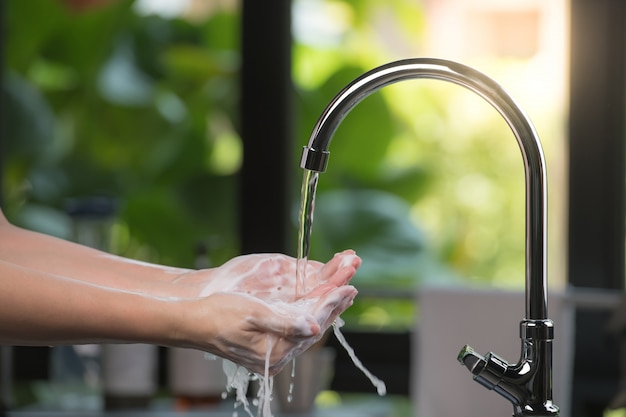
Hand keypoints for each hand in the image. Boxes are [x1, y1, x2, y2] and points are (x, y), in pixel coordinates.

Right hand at [175, 250, 360, 374]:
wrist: (194, 323)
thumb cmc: (219, 314)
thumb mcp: (253, 313)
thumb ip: (284, 322)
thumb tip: (313, 327)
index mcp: (275, 351)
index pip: (312, 326)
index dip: (330, 304)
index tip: (347, 287)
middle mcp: (277, 357)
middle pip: (313, 328)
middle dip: (332, 306)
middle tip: (351, 285)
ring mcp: (274, 354)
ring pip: (307, 328)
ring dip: (324, 309)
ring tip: (342, 291)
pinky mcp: (269, 347)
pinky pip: (296, 329)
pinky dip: (309, 314)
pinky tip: (319, 304)